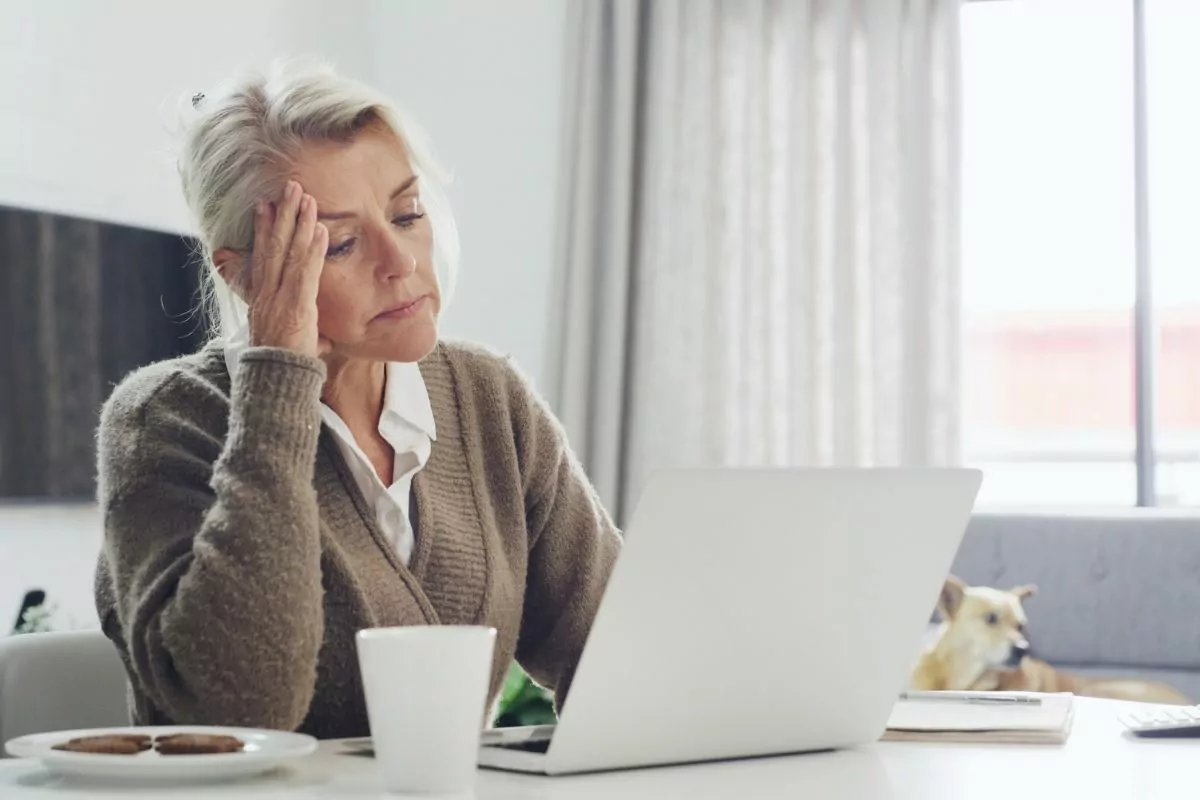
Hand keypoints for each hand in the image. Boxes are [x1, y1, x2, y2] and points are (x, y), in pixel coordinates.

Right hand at [247, 180, 330, 358]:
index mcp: (263, 299)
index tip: (266, 205)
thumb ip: (304, 332)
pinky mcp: (296, 307)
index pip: (263, 257)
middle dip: (282, 214)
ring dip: (298, 222)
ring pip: (288, 252)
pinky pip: (306, 272)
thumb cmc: (285, 367)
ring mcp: (280, 298)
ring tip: (305, 197)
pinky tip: (321, 229)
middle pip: (274, 246)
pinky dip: (313, 249)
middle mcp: (268, 293)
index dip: (264, 230)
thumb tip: (320, 339)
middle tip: (289, 187)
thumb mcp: (292, 342)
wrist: (277, 385)